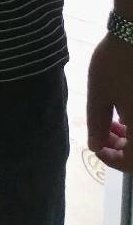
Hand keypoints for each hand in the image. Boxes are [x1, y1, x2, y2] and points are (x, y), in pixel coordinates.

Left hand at [86, 33, 131, 171]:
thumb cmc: (116, 63)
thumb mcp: (99, 94)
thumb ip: (97, 124)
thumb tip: (96, 147)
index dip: (113, 160)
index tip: (96, 148)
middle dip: (120, 147)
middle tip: (101, 134)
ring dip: (128, 135)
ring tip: (109, 121)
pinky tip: (122, 110)